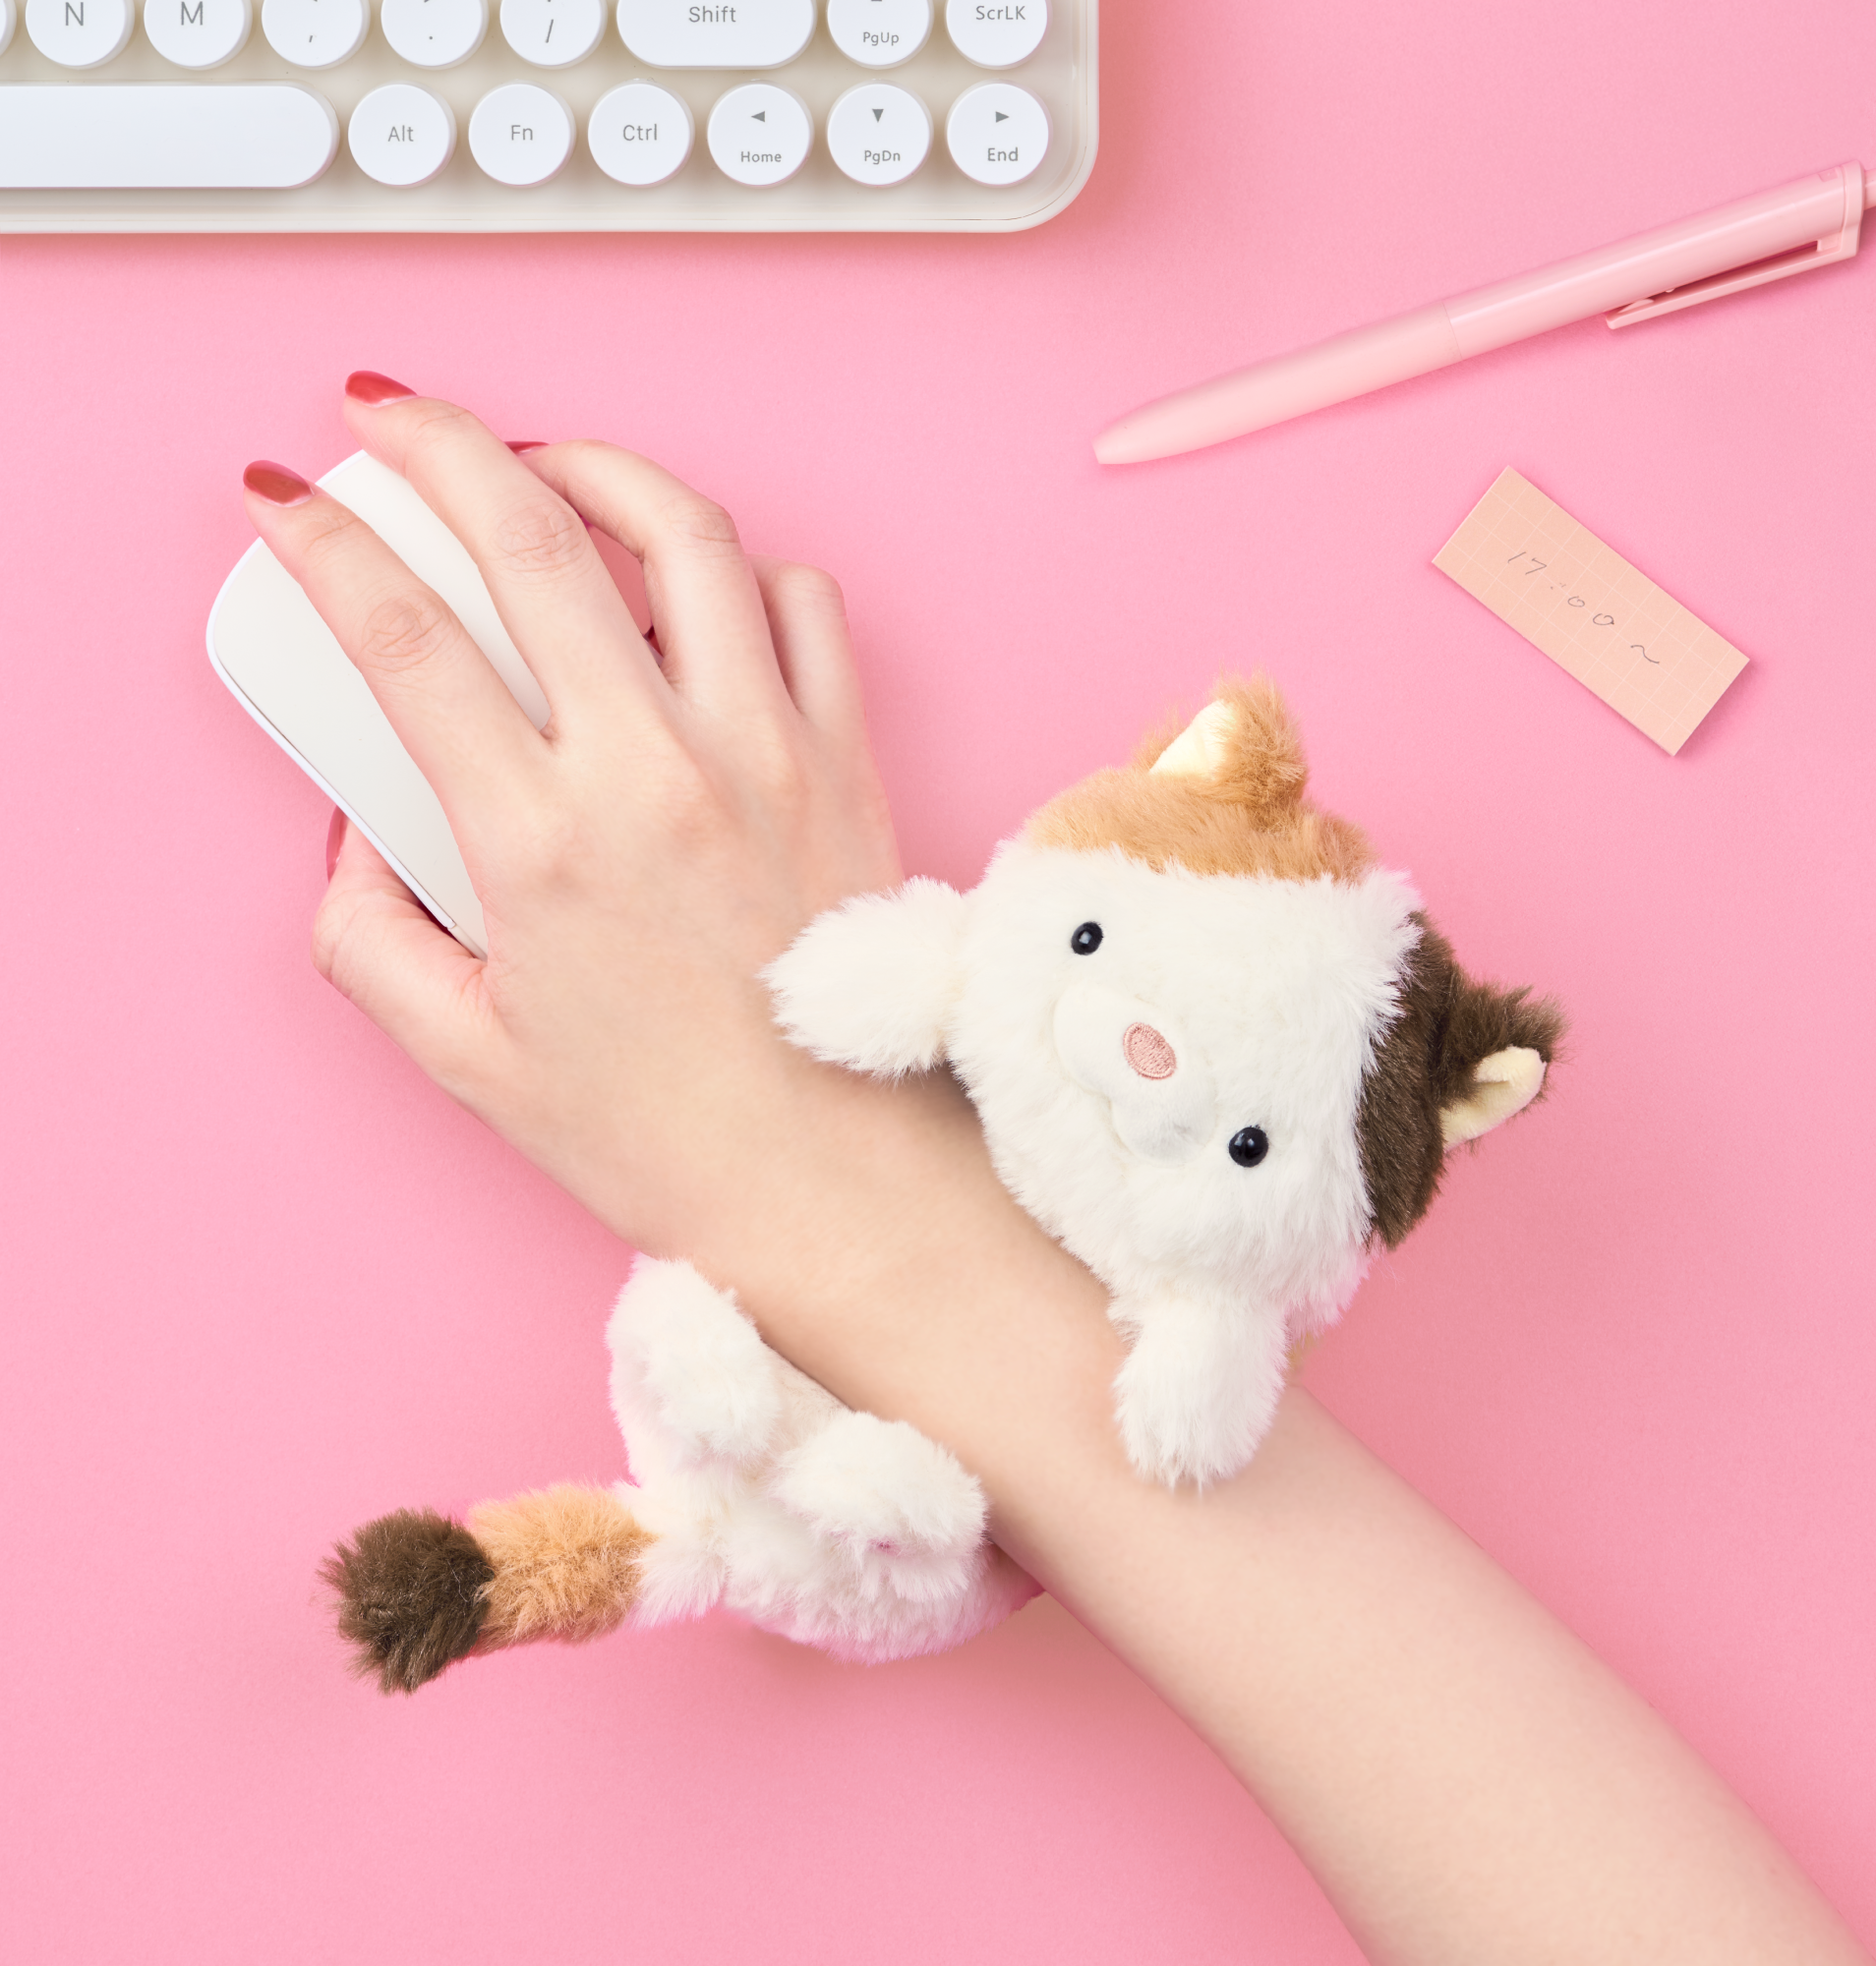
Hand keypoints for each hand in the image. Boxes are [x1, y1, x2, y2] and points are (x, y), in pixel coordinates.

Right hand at [244, 378, 904, 1253]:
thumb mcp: (466, 1056)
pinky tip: (695, 585)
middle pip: (531, 536)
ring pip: (685, 534)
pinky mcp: (849, 760)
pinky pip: (805, 604)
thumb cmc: (668, 1133)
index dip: (320, 541)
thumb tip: (353, 837)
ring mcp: (768, 752)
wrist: (837, 1178)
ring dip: (597, 468)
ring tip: (545, 467)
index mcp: (541, 843)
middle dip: (439, 442)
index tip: (283, 499)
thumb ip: (368, 934)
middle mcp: (657, 771)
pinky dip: (742, 567)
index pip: (400, 636)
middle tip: (391, 415)